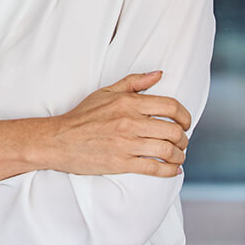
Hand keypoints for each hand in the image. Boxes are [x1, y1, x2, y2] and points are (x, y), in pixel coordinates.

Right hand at [40, 71, 190, 177]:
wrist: (58, 140)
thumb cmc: (81, 116)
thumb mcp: (105, 93)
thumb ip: (133, 82)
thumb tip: (158, 74)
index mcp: (128, 102)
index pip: (171, 106)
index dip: (185, 116)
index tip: (185, 123)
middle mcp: (130, 122)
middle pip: (173, 131)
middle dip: (183, 138)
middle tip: (181, 141)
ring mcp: (126, 144)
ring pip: (168, 150)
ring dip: (179, 155)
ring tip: (177, 156)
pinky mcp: (122, 163)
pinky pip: (155, 168)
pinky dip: (170, 170)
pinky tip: (172, 169)